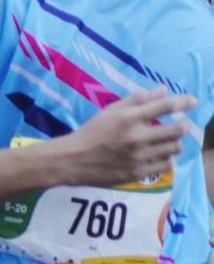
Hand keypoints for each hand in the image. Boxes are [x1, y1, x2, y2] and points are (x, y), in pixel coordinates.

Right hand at [57, 89, 193, 187]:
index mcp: (128, 119)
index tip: (193, 102)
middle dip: (182, 126)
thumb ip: (136, 101)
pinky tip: (159, 155)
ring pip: (174, 148)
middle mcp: (136, 137)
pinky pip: (165, 165)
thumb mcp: (109, 112)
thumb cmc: (91, 133)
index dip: (183, 102)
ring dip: (175, 143)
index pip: (164, 106)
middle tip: (180, 125)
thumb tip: (162, 90)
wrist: (71, 161)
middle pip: (176, 129)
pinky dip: (166, 159)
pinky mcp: (137, 173)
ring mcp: (138, 157)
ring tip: (168, 142)